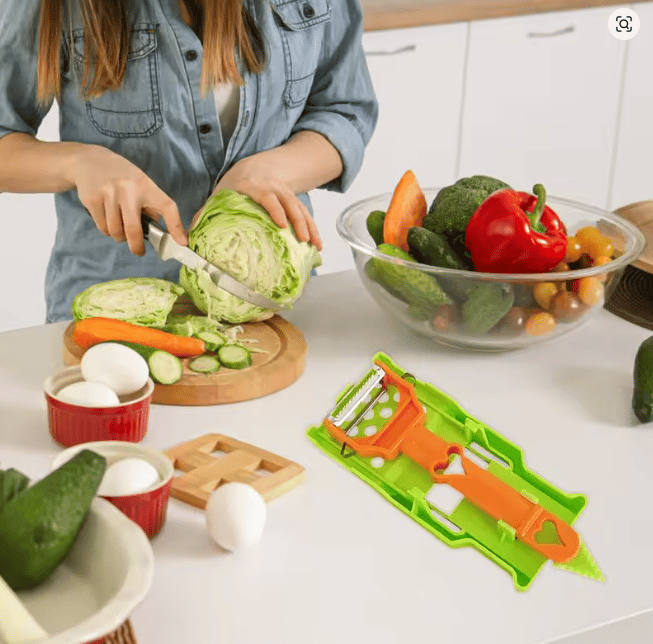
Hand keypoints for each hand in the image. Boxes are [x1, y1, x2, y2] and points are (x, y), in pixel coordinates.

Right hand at [71, 144, 187, 254]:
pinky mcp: (92, 200)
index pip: (167, 206)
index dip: (176, 226)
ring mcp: (109, 194)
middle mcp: (129, 189)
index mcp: (146, 185)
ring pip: (115, 231)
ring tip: (119, 228)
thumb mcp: (140, 183)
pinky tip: (107, 220)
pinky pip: (102, 227)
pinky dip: (106, 230)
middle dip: (136, 246)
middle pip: (133, 229)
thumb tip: (158, 230)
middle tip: (138, 251)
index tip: (182, 242)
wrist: (88, 160)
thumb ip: (150, 205)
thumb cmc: (121, 176)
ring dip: (119, 236)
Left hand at [196, 154, 322, 250]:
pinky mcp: (295, 201)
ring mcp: (286, 194)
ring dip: (310, 227)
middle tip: (302, 239)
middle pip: (289, 203)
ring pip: (301, 209)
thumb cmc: (235, 185)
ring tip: (315, 246)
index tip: (281, 226)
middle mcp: (273, 188)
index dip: (276, 211)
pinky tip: (318, 244)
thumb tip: (190, 237)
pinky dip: (314, 229)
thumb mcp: (220, 194)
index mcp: (254, 186)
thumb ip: (206, 213)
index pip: (267, 197)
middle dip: (297, 221)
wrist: (256, 166)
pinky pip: (306, 214)